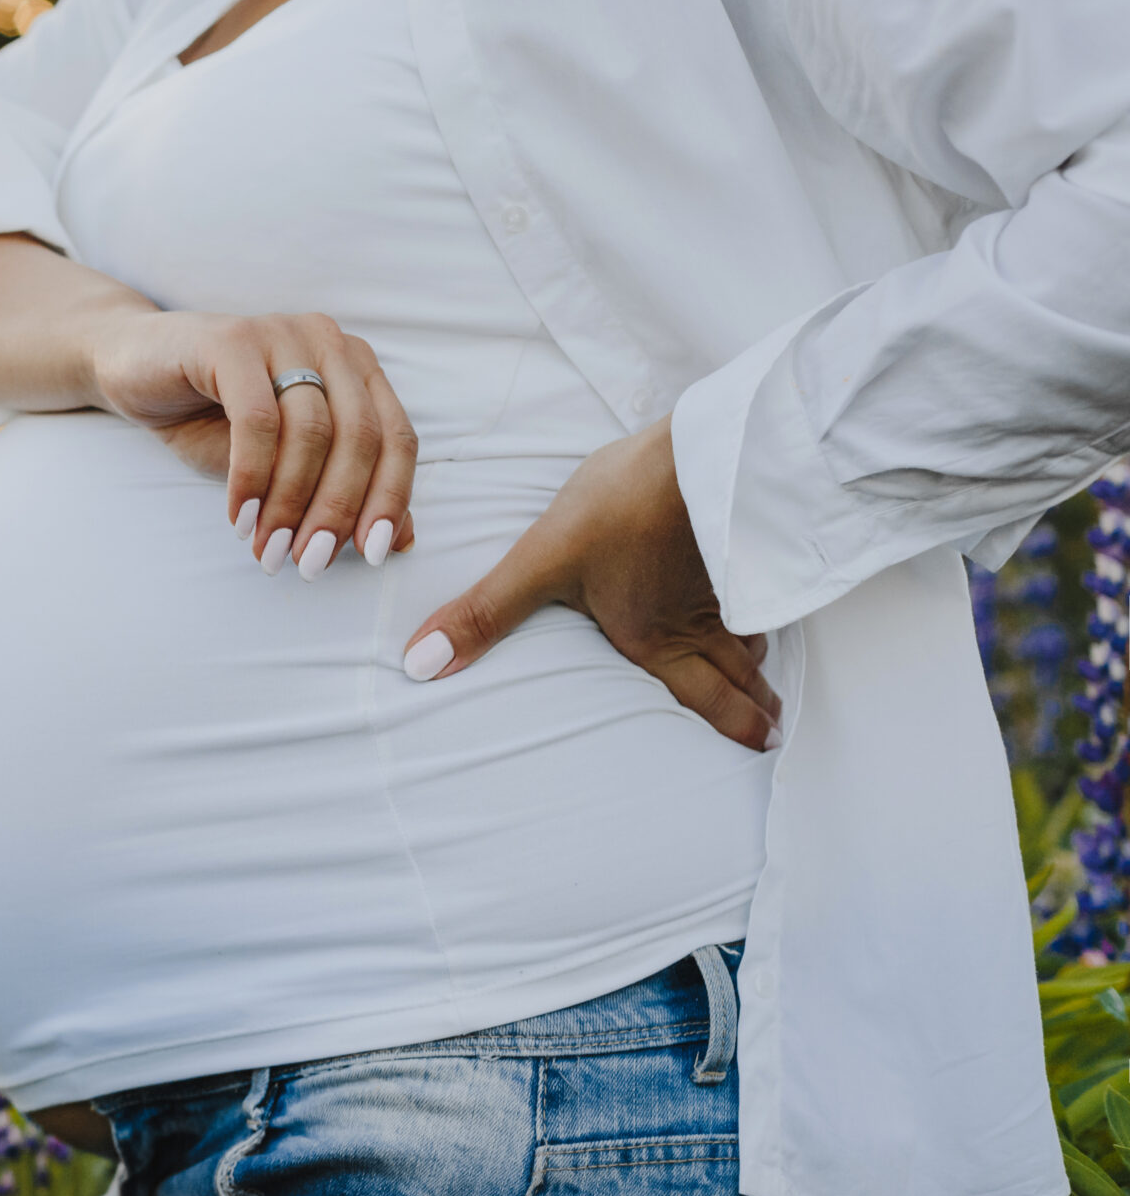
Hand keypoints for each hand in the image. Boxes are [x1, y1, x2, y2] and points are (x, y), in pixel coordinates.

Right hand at [87, 310, 418, 574]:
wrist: (132, 366)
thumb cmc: (212, 418)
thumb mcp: (283, 464)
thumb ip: (341, 490)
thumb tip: (402, 538)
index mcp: (355, 366)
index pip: (396, 437)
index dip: (390, 498)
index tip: (372, 554)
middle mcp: (328, 341)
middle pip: (359, 438)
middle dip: (336, 512)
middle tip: (309, 564)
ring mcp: (281, 334)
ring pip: (310, 433)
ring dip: (290, 504)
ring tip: (269, 551)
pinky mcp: (231, 340)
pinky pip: (256, 421)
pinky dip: (252, 479)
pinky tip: (240, 517)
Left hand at [398, 418, 782, 750]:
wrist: (704, 450)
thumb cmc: (624, 508)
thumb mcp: (541, 562)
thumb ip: (486, 613)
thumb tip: (421, 665)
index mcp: (654, 638)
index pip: (703, 695)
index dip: (733, 724)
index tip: (762, 745)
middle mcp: (700, 621)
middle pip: (740, 672)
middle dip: (756, 704)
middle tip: (774, 729)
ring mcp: (732, 581)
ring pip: (753, 630)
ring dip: (759, 656)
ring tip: (764, 671)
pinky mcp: (748, 541)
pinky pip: (761, 588)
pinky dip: (765, 604)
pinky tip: (759, 594)